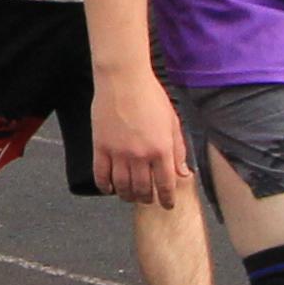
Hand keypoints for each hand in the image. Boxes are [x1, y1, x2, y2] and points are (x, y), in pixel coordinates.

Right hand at [93, 72, 188, 205]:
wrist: (123, 79)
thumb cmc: (151, 96)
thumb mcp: (172, 121)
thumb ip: (178, 149)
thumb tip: (183, 173)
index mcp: (161, 149)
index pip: (165, 184)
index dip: (167, 199)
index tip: (167, 205)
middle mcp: (140, 155)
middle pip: (143, 189)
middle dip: (147, 199)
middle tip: (147, 199)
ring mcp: (118, 152)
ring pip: (122, 186)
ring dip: (127, 196)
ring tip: (130, 196)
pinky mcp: (100, 147)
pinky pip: (101, 175)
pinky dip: (105, 186)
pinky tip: (109, 188)